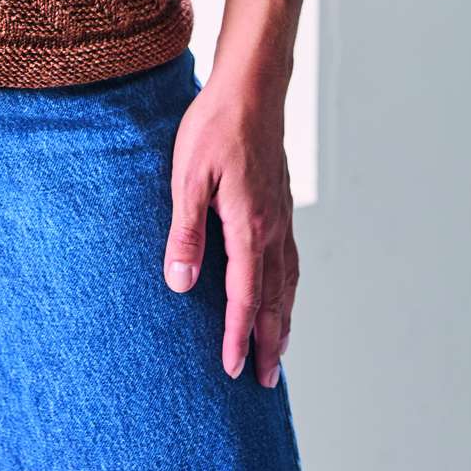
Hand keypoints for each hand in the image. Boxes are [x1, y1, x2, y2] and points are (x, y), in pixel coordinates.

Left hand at [162, 64, 297, 386]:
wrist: (252, 87)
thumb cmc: (215, 127)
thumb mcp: (188, 178)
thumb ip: (185, 233)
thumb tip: (181, 284)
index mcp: (250, 228)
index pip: (246, 297)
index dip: (238, 336)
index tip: (233, 369)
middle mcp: (273, 229)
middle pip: (275, 300)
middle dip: (270, 343)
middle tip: (265, 382)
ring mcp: (282, 217)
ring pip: (287, 282)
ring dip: (284, 321)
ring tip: (278, 350)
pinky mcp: (281, 204)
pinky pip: (290, 260)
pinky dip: (288, 289)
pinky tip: (281, 293)